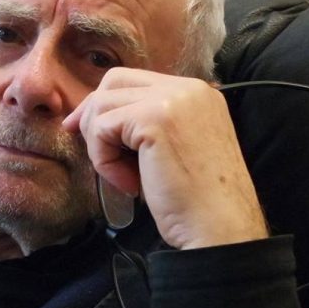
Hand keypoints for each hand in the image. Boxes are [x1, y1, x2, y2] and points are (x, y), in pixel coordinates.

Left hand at [62, 68, 267, 249]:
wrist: (220, 226)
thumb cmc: (197, 202)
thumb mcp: (174, 150)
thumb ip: (149, 127)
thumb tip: (100, 119)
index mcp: (197, 94)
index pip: (136, 81)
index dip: (106, 105)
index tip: (89, 133)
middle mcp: (188, 88)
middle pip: (115, 80)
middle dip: (91, 113)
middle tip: (88, 148)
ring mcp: (173, 99)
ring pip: (103, 105)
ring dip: (101, 146)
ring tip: (123, 179)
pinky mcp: (155, 119)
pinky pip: (103, 128)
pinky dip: (104, 159)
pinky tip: (128, 184)